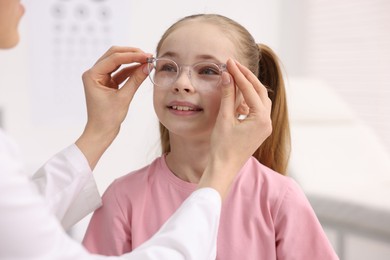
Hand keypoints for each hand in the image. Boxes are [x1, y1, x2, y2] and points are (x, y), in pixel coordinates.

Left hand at [76, 46, 150, 168]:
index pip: (114, 59)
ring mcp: (100, 77)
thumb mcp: (123, 98)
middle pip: (114, 55)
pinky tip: (142, 69)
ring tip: (147, 61)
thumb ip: (135, 80)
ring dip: (132, 61)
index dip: (132, 56)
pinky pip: (120, 72)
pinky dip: (131, 70)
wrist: (101, 132)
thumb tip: (148, 66)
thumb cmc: (107, 118)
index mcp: (92, 75)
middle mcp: (94, 73)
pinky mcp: (107, 83)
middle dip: (131, 54)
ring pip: (117, 62)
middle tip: (147, 55)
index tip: (146, 55)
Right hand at [199, 58, 271, 198]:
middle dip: (246, 77)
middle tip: (233, 65)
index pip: (250, 89)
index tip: (229, 62)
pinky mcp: (259, 130)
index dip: (239, 74)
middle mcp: (267, 122)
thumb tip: (227, 75)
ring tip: (235, 76)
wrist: (224, 168)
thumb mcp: (224, 118)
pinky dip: (248, 100)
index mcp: (261, 119)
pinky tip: (237, 96)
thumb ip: (228, 95)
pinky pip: (257, 109)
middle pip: (260, 91)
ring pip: (260, 99)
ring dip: (249, 87)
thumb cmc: (222, 146)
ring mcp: (264, 127)